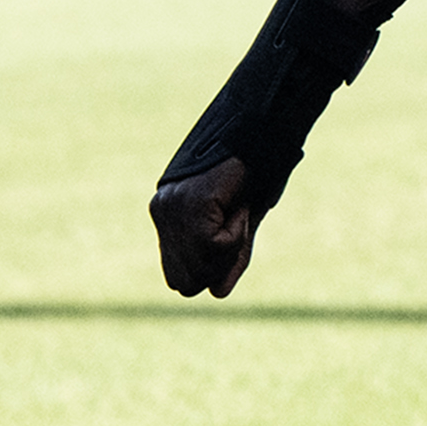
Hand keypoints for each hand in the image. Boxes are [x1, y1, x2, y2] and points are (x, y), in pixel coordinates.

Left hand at [151, 155, 263, 297]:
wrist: (263, 131)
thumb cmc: (254, 175)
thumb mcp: (239, 226)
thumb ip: (226, 259)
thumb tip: (217, 294)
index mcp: (167, 217)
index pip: (178, 278)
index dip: (210, 271)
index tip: (231, 234)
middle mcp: (163, 212)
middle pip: (184, 281)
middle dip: (218, 265)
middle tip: (237, 223)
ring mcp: (172, 206)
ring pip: (200, 266)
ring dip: (231, 246)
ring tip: (239, 209)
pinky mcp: (190, 201)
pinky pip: (214, 245)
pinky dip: (237, 233)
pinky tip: (240, 205)